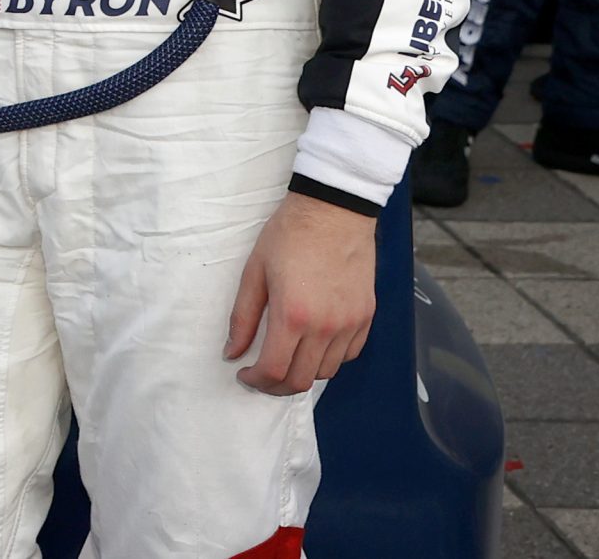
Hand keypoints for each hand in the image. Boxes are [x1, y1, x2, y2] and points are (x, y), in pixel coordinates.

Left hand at [223, 191, 378, 395]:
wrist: (333, 211)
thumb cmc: (288, 236)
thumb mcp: (254, 272)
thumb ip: (243, 317)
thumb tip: (232, 352)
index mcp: (293, 315)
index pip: (274, 371)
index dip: (255, 381)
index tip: (244, 374)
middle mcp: (325, 327)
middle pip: (302, 381)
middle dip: (276, 385)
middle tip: (261, 375)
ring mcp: (350, 324)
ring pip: (326, 372)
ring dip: (302, 373)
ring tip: (286, 358)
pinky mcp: (367, 317)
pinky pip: (348, 355)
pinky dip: (328, 359)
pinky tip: (313, 345)